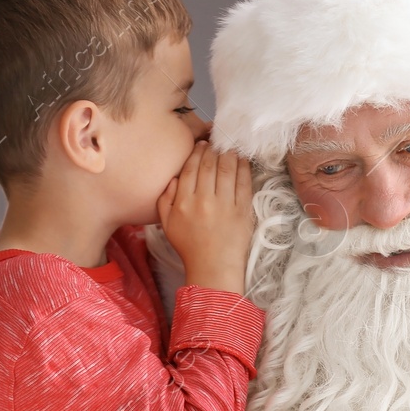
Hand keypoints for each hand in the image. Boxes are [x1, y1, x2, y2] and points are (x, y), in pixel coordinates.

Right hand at [157, 140, 255, 293]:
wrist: (213, 267)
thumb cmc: (189, 246)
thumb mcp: (166, 223)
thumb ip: (165, 198)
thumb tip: (174, 177)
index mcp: (183, 201)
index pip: (190, 168)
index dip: (197, 153)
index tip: (203, 145)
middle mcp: (203, 200)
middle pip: (209, 165)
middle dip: (213, 150)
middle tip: (217, 143)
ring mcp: (225, 204)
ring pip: (227, 170)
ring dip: (229, 155)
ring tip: (230, 149)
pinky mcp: (242, 210)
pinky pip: (244, 183)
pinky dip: (244, 168)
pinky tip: (243, 161)